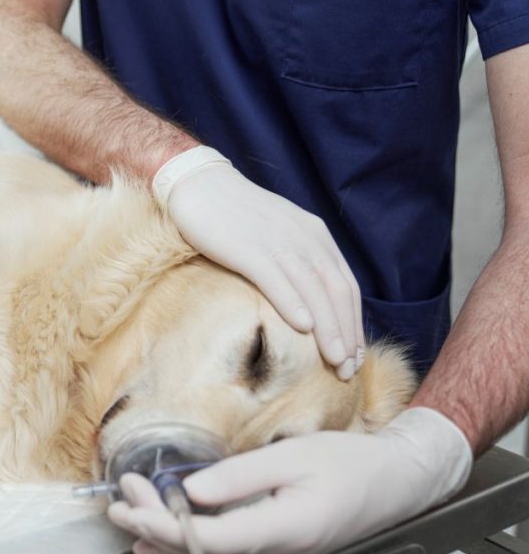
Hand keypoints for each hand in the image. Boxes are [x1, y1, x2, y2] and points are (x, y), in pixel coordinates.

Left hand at [107, 408, 471, 553]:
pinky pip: (221, 551)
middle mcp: (275, 551)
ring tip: (128, 507)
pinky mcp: (271, 546)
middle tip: (120, 498)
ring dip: (164, 532)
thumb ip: (240, 476)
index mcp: (283, 528)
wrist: (393, 482)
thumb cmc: (350, 465)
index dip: (165, 525)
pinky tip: (157, 536)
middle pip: (200, 551)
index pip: (210, 539)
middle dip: (152, 525)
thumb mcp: (293, 457)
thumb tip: (192, 490)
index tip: (133, 505)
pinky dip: (184, 542)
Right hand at [162, 151, 362, 378]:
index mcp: (315, 236)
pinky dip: (292, 304)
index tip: (355, 357)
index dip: (354, 324)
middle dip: (346, 334)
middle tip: (348, 370)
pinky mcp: (248, 247)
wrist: (199, 183)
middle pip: (336, 293)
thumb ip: (296, 261)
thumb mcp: (277, 234)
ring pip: (313, 291)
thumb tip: (308, 303)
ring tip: (334, 360)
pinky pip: (276, 279)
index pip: (346, 287)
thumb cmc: (234, 215)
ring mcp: (277, 242)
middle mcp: (304, 238)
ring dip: (327, 329)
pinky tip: (302, 329)